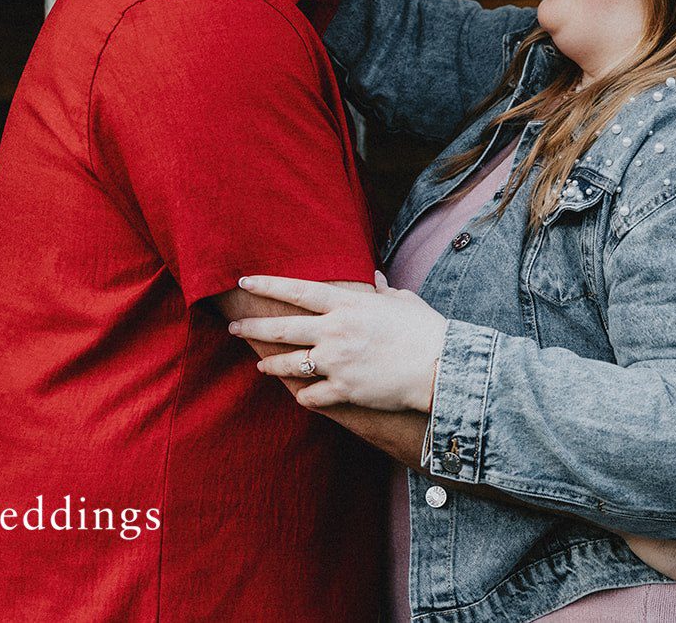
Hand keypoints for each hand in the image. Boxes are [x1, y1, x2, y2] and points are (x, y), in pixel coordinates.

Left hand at [228, 275, 448, 411]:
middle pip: (282, 328)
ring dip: (271, 364)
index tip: (245, 280)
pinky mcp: (343, 391)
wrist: (440, 368)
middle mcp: (335, 331)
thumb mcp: (403, 302)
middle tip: (234, 326)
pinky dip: (304, 396)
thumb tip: (376, 280)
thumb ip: (383, 291)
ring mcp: (337, 363)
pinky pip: (311, 395)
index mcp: (348, 305)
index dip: (268, 284)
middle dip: (254, 327)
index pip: (297, 290)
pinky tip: (301, 396)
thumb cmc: (426, 331)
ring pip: (290, 364)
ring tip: (260, 364)